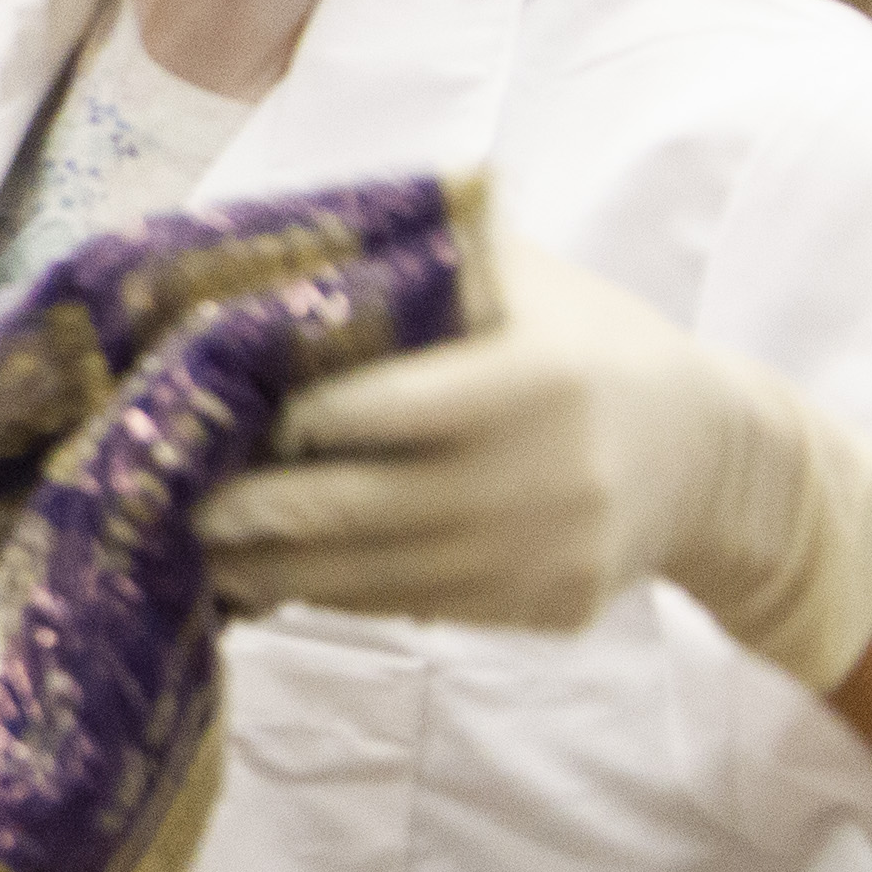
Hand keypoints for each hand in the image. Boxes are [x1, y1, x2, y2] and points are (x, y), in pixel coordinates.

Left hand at [197, 232, 871, 690]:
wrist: (716, 455)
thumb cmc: (583, 340)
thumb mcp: (513, 277)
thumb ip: (403, 268)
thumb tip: (250, 259)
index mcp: (526, 382)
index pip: (363, 412)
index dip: (272, 418)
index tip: (190, 412)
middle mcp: (536, 481)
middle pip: (345, 512)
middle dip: (238, 512)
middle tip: (155, 498)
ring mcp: (539, 559)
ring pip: (364, 578)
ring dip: (263, 567)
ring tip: (185, 542)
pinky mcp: (538, 612)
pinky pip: (406, 607)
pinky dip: (329, 592)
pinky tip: (266, 572)